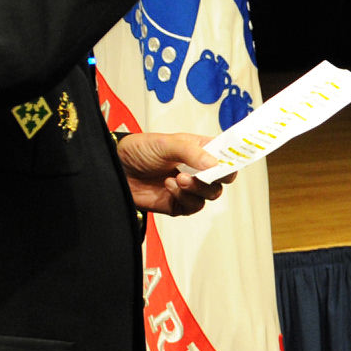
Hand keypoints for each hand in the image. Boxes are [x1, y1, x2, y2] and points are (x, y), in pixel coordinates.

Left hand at [117, 131, 233, 216]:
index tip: (232, 164)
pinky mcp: (177, 204)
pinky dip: (183, 198)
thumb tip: (214, 163)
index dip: (234, 160)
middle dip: (214, 179)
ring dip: (197, 189)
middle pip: (222, 180)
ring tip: (178, 179)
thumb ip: (191, 152)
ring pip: (209, 195)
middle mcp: (198, 169)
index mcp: (200, 149)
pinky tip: (169, 186)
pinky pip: (192, 207)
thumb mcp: (166, 143)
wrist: (116, 169)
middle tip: (198, 174)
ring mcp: (188, 188)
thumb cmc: (139, 149)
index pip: (227, 155)